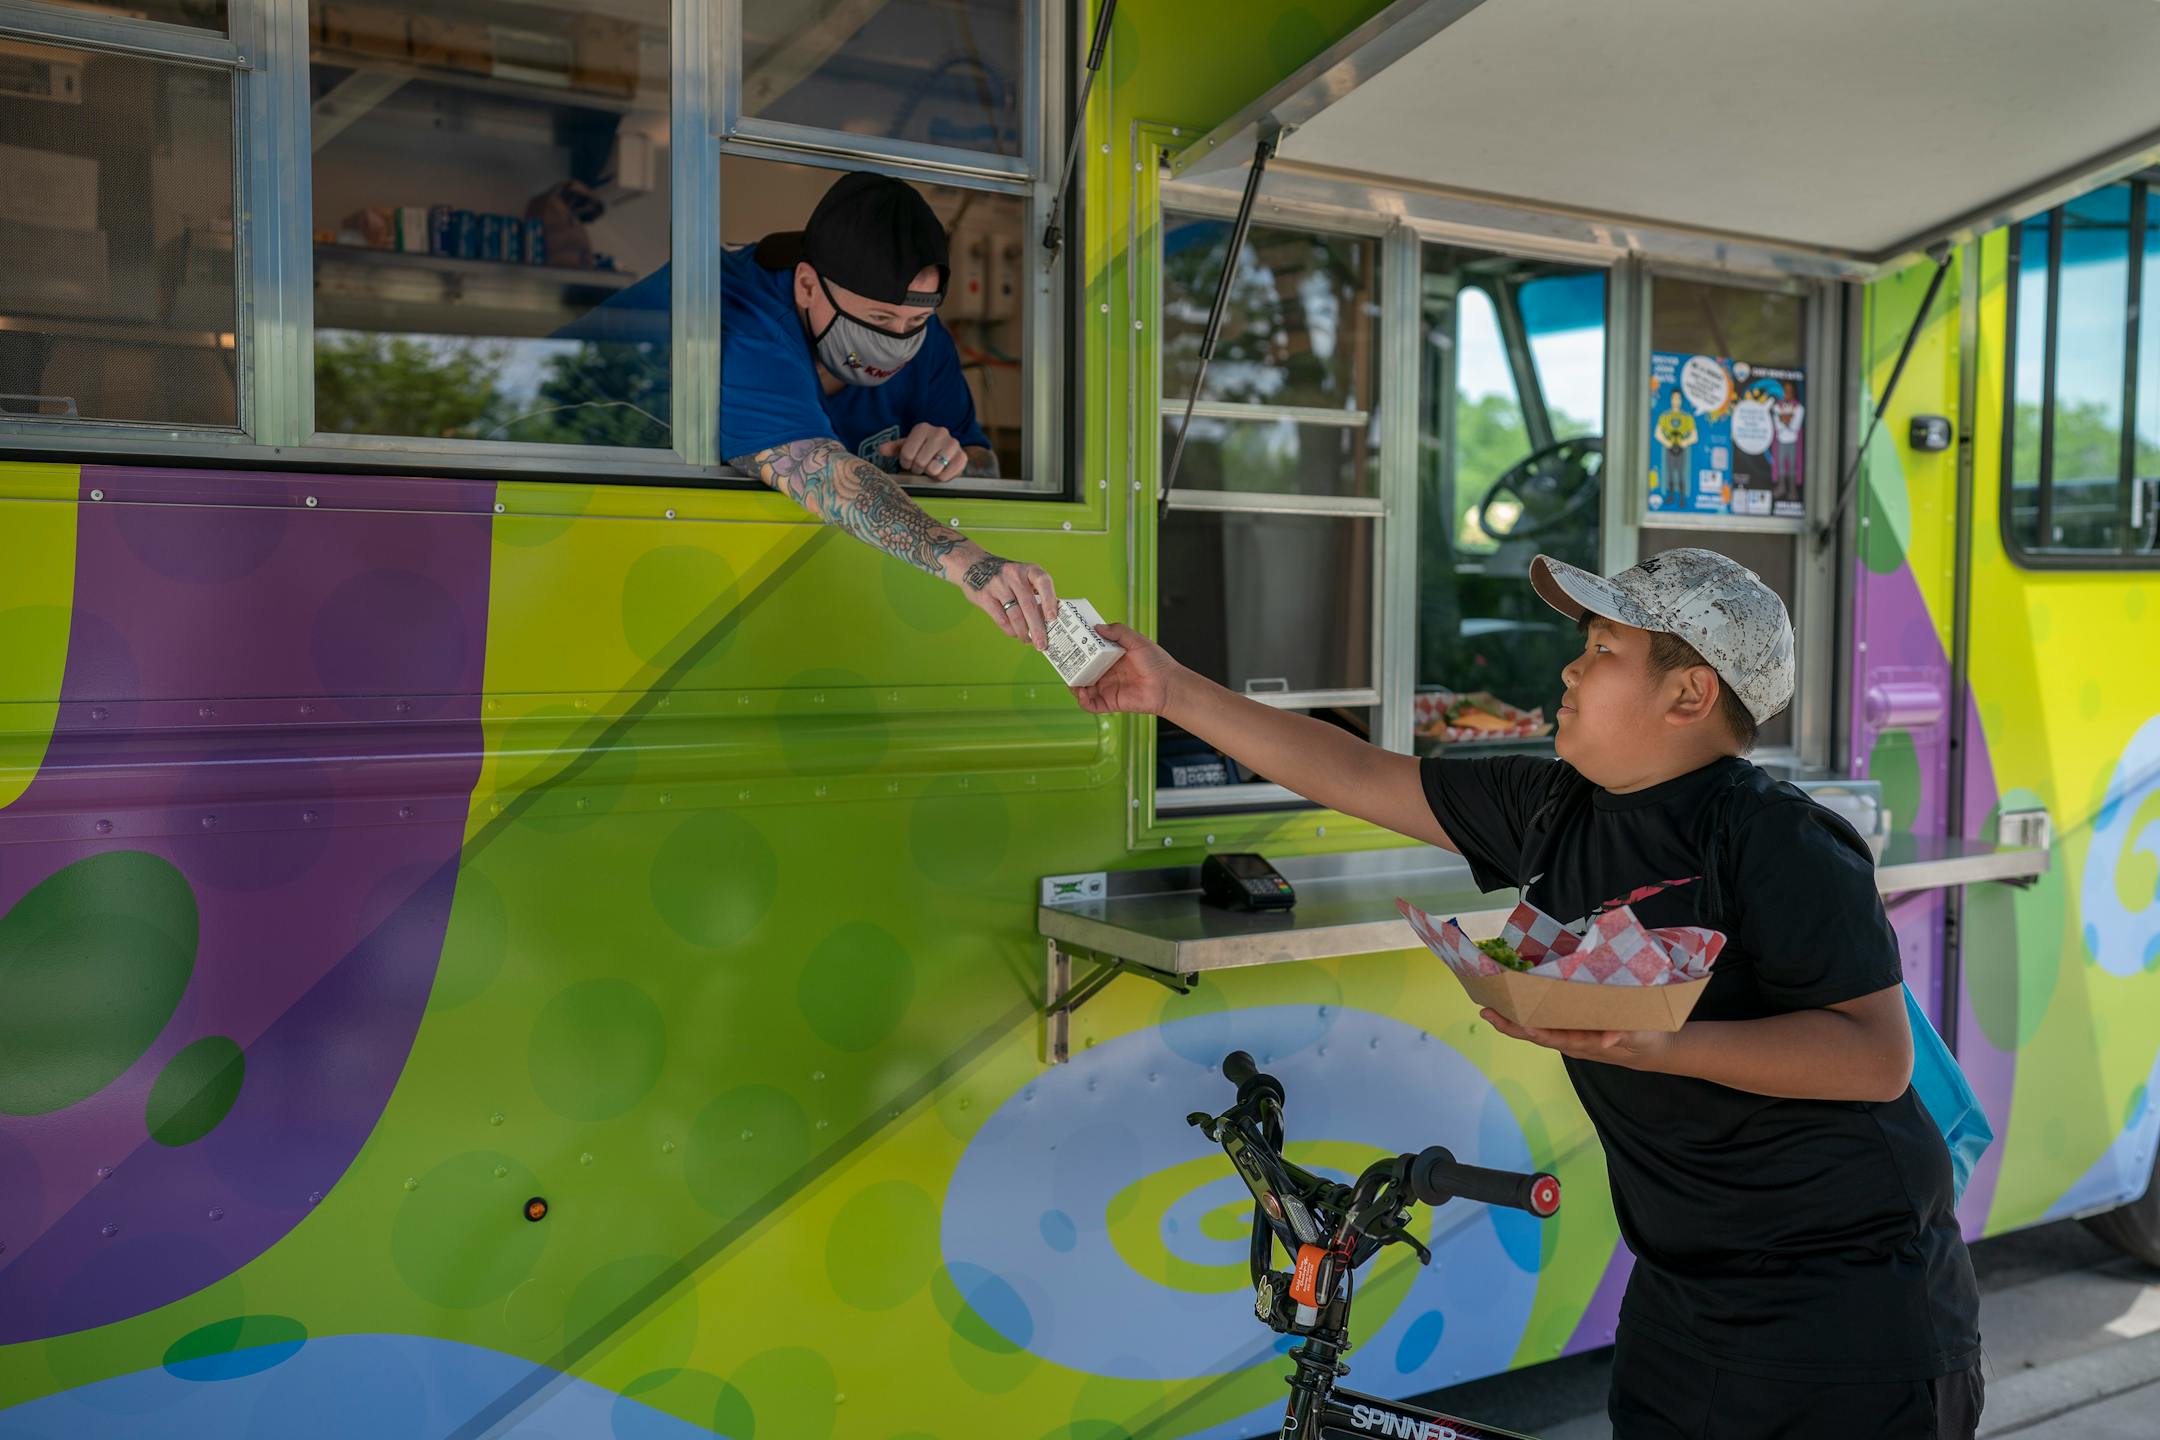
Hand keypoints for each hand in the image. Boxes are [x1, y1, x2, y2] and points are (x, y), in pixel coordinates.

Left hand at [879, 423, 966, 482]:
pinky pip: (946, 475)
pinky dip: (941, 478)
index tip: (910, 461)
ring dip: (929, 473)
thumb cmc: (924, 449)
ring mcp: (953, 444)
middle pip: (919, 462)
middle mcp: (940, 432)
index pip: (907, 453)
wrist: (947, 452)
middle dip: (918, 468)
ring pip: (933, 469)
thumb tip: (881, 449)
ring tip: (931, 467)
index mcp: (923, 428)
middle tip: (921, 466)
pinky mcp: (962, 457)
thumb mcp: (907, 446)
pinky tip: (941, 471)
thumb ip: (894, 448)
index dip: (906, 462)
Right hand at [950, 547, 1056, 646]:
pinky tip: (1015, 634)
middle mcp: (1014, 575)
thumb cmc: (1007, 577)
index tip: (1052, 618)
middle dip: (1037, 628)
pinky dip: (1010, 630)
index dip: (1050, 600)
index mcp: (1029, 570)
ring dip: (1023, 632)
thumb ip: (1036, 593)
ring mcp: (998, 585)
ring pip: (1015, 615)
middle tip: (1042, 644)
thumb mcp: (1023, 576)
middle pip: (1029, 605)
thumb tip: (1049, 620)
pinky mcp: (985, 596)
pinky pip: (1001, 618)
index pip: (1043, 582)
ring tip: (1028, 641)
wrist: (974, 565)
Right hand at [1071, 623, 1181, 715]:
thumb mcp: (1137, 640)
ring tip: (1072, 679)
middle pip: (1083, 670)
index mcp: (1112, 657)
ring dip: (1074, 685)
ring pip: (1083, 688)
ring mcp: (1107, 688)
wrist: (1169, 685)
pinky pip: (1091, 705)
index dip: (1079, 649)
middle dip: (1072, 668)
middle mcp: (1107, 672)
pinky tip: (1082, 693)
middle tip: (1063, 662)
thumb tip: (1097, 627)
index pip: (1090, 653)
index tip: (1069, 644)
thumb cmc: (1157, 663)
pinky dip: (1082, 701)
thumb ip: (1118, 631)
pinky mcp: (1109, 702)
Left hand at [1479, 1008, 1671, 1068]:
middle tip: (1486, 1012)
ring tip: (1489, 1005)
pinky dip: (1528, 1010)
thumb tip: (1607, 1039)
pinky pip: (1545, 1019)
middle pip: (1536, 1034)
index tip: (1523, 1027)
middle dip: (1511, 1025)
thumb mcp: (1640, 1037)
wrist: (1652, 1047)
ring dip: (1513, 1018)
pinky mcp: (1573, 1024)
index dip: (1539, 1033)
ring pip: (1536, 1026)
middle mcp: (1572, 1040)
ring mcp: (1570, 1033)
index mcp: (1586, 1043)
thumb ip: (1625, 1036)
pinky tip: (1512, 1002)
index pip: (1556, 1039)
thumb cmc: (1646, 1040)